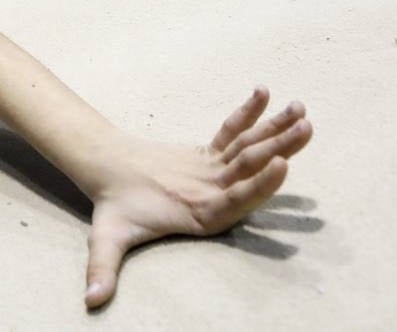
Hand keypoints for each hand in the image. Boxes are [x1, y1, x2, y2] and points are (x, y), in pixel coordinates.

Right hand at [83, 87, 311, 307]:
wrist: (112, 179)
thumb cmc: (114, 209)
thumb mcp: (107, 238)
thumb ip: (103, 268)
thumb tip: (91, 303)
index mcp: (203, 216)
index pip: (238, 200)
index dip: (260, 186)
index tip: (282, 166)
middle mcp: (217, 194)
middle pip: (253, 170)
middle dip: (281, 149)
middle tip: (306, 128)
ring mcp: (218, 174)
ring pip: (250, 150)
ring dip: (276, 131)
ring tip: (302, 112)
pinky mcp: (212, 155)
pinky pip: (232, 131)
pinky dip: (249, 114)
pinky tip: (265, 93)